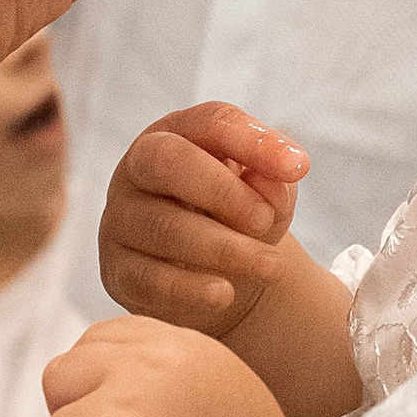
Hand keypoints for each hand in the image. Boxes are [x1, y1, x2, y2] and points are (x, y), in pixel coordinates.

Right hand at [99, 103, 309, 331]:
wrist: (213, 272)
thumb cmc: (238, 216)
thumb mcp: (265, 193)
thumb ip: (271, 181)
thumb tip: (271, 182)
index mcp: (177, 134)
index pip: (212, 122)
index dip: (254, 142)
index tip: (298, 168)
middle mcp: (138, 169)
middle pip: (168, 162)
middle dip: (223, 191)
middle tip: (265, 220)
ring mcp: (121, 219)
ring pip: (164, 227)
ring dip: (223, 249)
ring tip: (269, 267)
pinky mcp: (118, 270)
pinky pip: (148, 278)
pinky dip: (191, 288)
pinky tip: (225, 294)